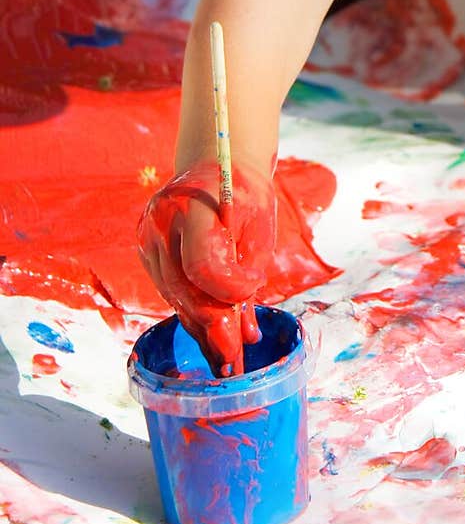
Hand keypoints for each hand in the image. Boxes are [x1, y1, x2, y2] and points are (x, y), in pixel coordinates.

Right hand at [137, 159, 275, 375]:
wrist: (214, 161)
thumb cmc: (245, 194)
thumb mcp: (259, 226)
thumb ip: (249, 274)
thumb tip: (245, 333)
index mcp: (192, 206)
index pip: (201, 264)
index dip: (228, 290)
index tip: (252, 292)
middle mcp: (160, 222)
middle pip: (184, 289)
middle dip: (213, 329)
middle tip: (234, 362)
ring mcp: (147, 237)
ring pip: (175, 296)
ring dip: (201, 330)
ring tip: (224, 361)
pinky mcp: (146, 250)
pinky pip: (169, 290)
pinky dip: (191, 313)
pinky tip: (211, 337)